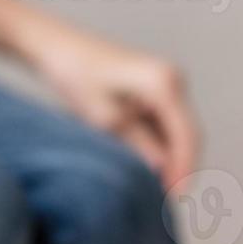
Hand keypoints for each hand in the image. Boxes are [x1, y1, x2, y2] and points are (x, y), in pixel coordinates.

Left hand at [26, 24, 198, 187]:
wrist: (54, 45)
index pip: (187, 135)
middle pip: (188, 133)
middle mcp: (173, 79)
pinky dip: (161, 143)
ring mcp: (167, 81)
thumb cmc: (74, 74)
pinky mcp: (156, 86)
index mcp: (164, 83)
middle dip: (180, 166)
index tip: (175, 196)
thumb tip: (161, 169)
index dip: (183, 169)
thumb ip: (137, 143)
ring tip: (158, 186)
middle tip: (167, 198)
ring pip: (178, 129)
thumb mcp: (104, 117)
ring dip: (171, 157)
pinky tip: (150, 164)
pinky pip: (166, 121)